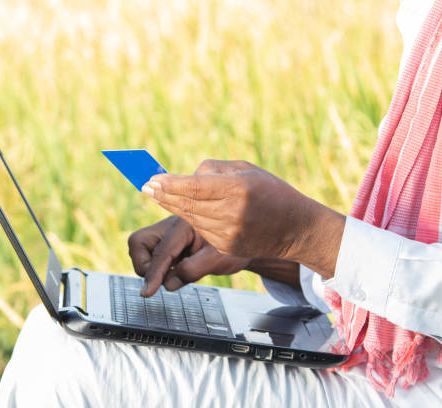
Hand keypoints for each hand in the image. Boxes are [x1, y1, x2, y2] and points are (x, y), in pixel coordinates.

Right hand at [128, 216, 251, 296]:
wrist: (242, 243)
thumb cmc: (232, 249)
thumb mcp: (218, 261)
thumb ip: (193, 271)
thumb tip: (168, 284)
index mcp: (185, 225)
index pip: (161, 252)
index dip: (153, 274)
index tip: (146, 292)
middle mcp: (171, 226)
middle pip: (138, 242)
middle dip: (144, 265)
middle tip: (164, 278)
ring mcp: (166, 234)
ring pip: (140, 248)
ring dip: (150, 266)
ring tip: (174, 273)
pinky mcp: (166, 243)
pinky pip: (149, 254)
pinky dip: (156, 267)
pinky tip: (175, 270)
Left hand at [141, 159, 345, 277]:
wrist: (296, 227)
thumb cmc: (271, 192)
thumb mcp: (246, 169)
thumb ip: (213, 170)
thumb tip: (185, 177)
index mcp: (237, 190)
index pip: (193, 187)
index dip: (169, 184)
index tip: (151, 180)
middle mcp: (231, 213)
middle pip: (187, 204)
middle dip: (163, 194)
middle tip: (146, 186)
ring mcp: (228, 234)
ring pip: (190, 219)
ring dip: (173, 206)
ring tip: (159, 194)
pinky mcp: (226, 248)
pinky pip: (200, 231)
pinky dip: (190, 219)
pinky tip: (183, 209)